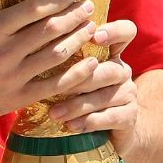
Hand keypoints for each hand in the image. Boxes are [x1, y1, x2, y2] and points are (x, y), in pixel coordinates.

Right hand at [0, 0, 101, 125]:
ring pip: (56, 55)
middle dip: (75, 16)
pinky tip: (91, 64)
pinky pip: (53, 86)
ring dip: (79, 39)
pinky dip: (76, 74)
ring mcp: (12, 77)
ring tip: (92, 29)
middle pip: (51, 30)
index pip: (34, 8)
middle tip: (89, 7)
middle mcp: (4, 51)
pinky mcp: (15, 98)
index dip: (58, 0)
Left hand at [47, 20, 140, 150]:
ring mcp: (129, 94)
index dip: (114, 31)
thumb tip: (33, 46)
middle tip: (54, 88)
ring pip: (106, 95)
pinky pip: (111, 117)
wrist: (108, 131)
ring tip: (54, 113)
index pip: (125, 32)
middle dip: (81, 79)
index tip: (94, 37)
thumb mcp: (74, 74)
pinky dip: (89, 122)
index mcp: (112, 54)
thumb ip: (64, 59)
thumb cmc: (81, 95)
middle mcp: (123, 71)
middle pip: (110, 69)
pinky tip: (71, 126)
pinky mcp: (130, 116)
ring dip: (78, 105)